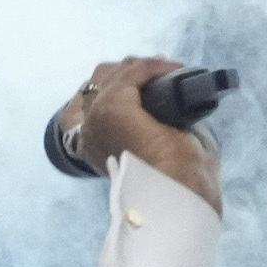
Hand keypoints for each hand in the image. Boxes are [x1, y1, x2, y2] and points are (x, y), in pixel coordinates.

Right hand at [56, 53, 220, 207]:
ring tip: (171, 72)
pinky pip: (133, 72)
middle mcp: (87, 133)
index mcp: (93, 146)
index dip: (120, 84)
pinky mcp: (113, 109)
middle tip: (164, 75)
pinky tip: (175, 71)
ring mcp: (96, 119)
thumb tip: (169, 101)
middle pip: (99, 81)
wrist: (179, 200)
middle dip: (131, 72)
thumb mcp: (156, 152)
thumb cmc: (176, 186)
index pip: (92, 102)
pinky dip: (155, 67)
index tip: (153, 82)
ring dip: (144, 68)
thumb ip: (150, 129)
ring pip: (115, 73)